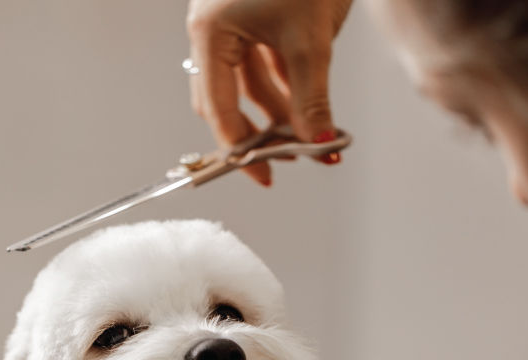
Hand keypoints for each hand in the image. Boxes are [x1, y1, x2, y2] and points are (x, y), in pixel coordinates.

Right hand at [186, 0, 353, 184]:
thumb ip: (312, 97)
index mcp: (210, 35)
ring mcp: (230, 23)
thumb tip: (317, 143)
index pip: (219, 111)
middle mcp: (212, 32)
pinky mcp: (250, 15)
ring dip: (277, 111)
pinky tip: (308, 102)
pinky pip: (261, 62)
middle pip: (226, 101)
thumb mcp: (310, 39)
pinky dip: (284, 85)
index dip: (244, 149)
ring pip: (247, 84)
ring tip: (311, 133)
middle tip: (290, 158)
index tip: (267, 175)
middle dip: (260, 132)